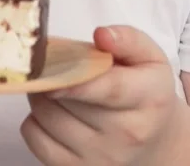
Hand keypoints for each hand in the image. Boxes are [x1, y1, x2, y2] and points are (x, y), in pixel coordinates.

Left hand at [21, 25, 182, 165]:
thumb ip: (128, 39)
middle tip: (54, 64)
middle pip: (68, 99)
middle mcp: (126, 134)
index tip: (49, 66)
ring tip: (56, 85)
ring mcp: (101, 158)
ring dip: (41, 94)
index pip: (108, 89)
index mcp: (147, 98)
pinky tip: (52, 111)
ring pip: (46, 116)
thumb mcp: (150, 57)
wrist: (155, 141)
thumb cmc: (146, 91)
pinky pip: (35, 139)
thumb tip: (101, 35)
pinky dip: (34, 121)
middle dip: (52, 74)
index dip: (76, 78)